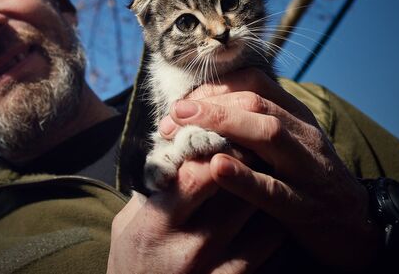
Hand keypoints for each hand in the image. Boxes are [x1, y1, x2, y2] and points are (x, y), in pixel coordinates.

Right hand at [107, 159, 284, 273]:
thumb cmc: (131, 263)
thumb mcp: (126, 223)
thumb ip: (151, 188)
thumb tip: (178, 147)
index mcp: (156, 225)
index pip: (198, 175)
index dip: (218, 150)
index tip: (225, 137)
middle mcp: (190, 249)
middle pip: (238, 193)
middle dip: (249, 165)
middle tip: (256, 150)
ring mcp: (217, 272)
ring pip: (263, 219)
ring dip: (265, 195)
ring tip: (265, 180)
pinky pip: (270, 250)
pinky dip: (273, 227)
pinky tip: (267, 215)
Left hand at [159, 69, 380, 270]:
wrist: (355, 225)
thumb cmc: (306, 180)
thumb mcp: (286, 144)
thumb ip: (253, 126)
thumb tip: (200, 113)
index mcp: (295, 115)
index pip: (254, 82)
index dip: (214, 87)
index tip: (182, 103)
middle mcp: (302, 134)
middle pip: (255, 103)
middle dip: (210, 104)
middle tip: (173, 114)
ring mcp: (307, 168)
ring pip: (267, 133)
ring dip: (222, 124)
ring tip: (185, 126)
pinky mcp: (306, 206)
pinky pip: (274, 188)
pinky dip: (244, 177)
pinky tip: (216, 167)